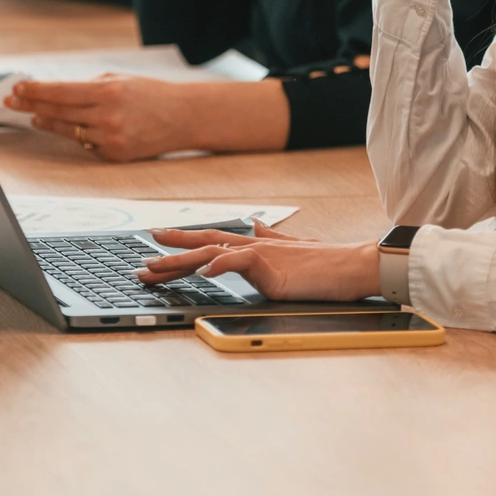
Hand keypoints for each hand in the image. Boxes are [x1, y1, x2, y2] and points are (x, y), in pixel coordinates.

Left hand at [5, 75, 208, 161]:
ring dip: (47, 122)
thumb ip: (89, 86)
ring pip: (68, 131)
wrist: (184, 118)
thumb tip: (56, 92)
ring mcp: (110, 139)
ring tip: (32, 116)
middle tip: (12, 101)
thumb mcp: (120, 80)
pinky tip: (67, 128)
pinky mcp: (114, 155)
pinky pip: (86, 143)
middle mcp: (107, 117)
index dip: (36, 91)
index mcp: (108, 92)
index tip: (18, 88)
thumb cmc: (151, 94)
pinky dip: (77, 134)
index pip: (60, 92)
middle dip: (32, 106)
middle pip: (58, 112)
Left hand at [136, 224, 382, 301]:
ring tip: (155, 267)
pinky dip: (221, 264)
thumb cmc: (327, 264)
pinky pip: (240, 262)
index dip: (182, 242)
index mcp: (255, 246)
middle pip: (202, 247)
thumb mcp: (293, 250)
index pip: (211, 242)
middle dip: (169, 255)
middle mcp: (253, 247)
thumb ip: (271, 238)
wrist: (354, 266)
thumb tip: (255, 224)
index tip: (156, 242)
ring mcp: (261, 256)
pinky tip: (205, 270)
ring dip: (180, 261)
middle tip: (140, 264)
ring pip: (211, 254)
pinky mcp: (272, 269)